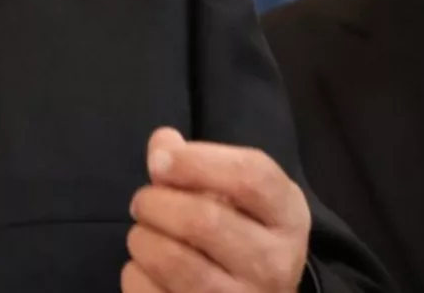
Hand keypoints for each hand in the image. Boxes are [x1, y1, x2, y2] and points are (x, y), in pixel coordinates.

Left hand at [122, 128, 309, 292]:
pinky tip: (148, 269)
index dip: (196, 161)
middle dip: (155, 202)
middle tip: (143, 202)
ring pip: (172, 260)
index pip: (250, 177)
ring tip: (145, 234)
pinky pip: (149, 291)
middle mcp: (275, 263)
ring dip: (142, 238)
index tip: (159, 160)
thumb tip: (163, 145)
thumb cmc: (241, 236)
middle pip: (203, 220)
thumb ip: (198, 163)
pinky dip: (136, 273)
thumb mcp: (237, 195)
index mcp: (287, 217)